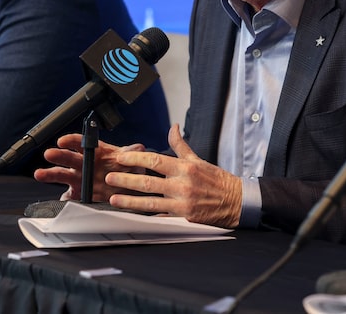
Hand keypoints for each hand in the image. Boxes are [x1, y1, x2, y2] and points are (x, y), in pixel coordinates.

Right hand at [34, 133, 145, 200]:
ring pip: (63, 175)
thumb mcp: (132, 159)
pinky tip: (62, 200)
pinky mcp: (81, 194)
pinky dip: (65, 199)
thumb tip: (138, 147)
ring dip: (51, 174)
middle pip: (68, 157)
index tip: (63, 141)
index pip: (81, 143)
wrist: (130, 186)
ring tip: (40, 174)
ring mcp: (81, 179)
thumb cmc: (127, 168)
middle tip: (49, 154)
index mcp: (96, 152)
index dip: (71, 140)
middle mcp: (85, 164)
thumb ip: (132, 153)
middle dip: (58, 155)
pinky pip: (69, 197)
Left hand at [105, 124, 241, 227]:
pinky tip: (133, 215)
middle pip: (147, 181)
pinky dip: (148, 215)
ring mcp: (182, 202)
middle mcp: (182, 184)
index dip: (135, 158)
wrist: (236, 201)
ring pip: (150, 201)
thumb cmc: (217, 180)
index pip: (154, 160)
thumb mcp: (199, 159)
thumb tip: (172, 128)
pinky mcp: (184, 217)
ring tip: (114, 199)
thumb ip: (181, 145)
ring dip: (129, 201)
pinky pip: (162, 215)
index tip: (121, 158)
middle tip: (109, 177)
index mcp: (185, 167)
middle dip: (125, 180)